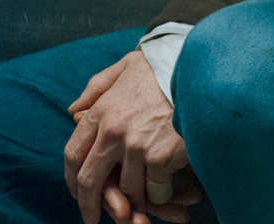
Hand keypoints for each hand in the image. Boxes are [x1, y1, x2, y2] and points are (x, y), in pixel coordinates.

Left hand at [64, 51, 200, 223]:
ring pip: (126, 191)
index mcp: (101, 110)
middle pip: (89, 182)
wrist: (201, 70)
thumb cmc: (165, 67)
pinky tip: (171, 185)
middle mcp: (113, 131)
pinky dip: (161, 192)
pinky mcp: (160, 159)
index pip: (73, 153)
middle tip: (93, 219)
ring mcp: (136, 147)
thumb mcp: (125, 66)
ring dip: (135, 199)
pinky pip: (154, 190)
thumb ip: (97, 87)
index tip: (77, 193)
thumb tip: (74, 112)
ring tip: (144, 200)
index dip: (72, 179)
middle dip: (89, 207)